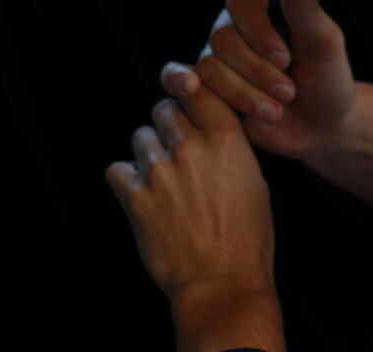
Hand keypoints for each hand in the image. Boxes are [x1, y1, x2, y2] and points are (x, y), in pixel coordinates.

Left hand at [104, 83, 274, 303]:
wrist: (222, 280)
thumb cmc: (247, 234)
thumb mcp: (254, 180)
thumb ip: (229, 147)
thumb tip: (209, 129)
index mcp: (227, 140)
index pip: (199, 91)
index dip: (193, 96)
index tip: (191, 107)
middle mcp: (192, 148)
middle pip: (164, 109)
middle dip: (169, 124)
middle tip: (176, 147)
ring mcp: (160, 172)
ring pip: (141, 137)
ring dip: (148, 151)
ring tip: (162, 176)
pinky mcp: (135, 199)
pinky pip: (117, 170)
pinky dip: (126, 179)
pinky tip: (142, 193)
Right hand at [160, 0, 358, 166]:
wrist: (320, 126)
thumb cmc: (328, 80)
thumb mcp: (325, 44)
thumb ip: (306, 9)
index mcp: (262, 6)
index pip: (242, 4)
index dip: (259, 33)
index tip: (285, 58)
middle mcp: (233, 27)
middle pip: (222, 39)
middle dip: (257, 71)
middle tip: (288, 92)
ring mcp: (216, 58)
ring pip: (209, 68)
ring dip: (245, 93)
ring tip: (276, 109)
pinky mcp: (206, 88)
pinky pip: (181, 81)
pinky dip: (186, 85)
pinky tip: (198, 93)